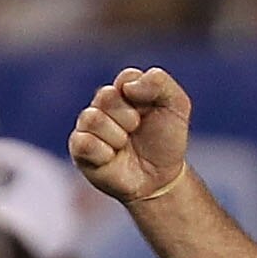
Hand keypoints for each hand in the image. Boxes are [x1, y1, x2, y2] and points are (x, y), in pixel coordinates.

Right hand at [70, 67, 191, 207]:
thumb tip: (127, 87)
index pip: (127, 79)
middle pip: (106, 96)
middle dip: (130, 118)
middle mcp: (103, 104)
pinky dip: (104, 152)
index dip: (143, 98)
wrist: (161, 178)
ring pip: (93, 118)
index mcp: (124, 89)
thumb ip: (160, 82)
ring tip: (125, 145)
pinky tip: (112, 157)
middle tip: (137, 131)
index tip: (152, 112)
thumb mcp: (176, 106)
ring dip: (117, 136)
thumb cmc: (165, 141)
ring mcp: (89, 125)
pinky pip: (83, 142)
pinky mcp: (80, 148)